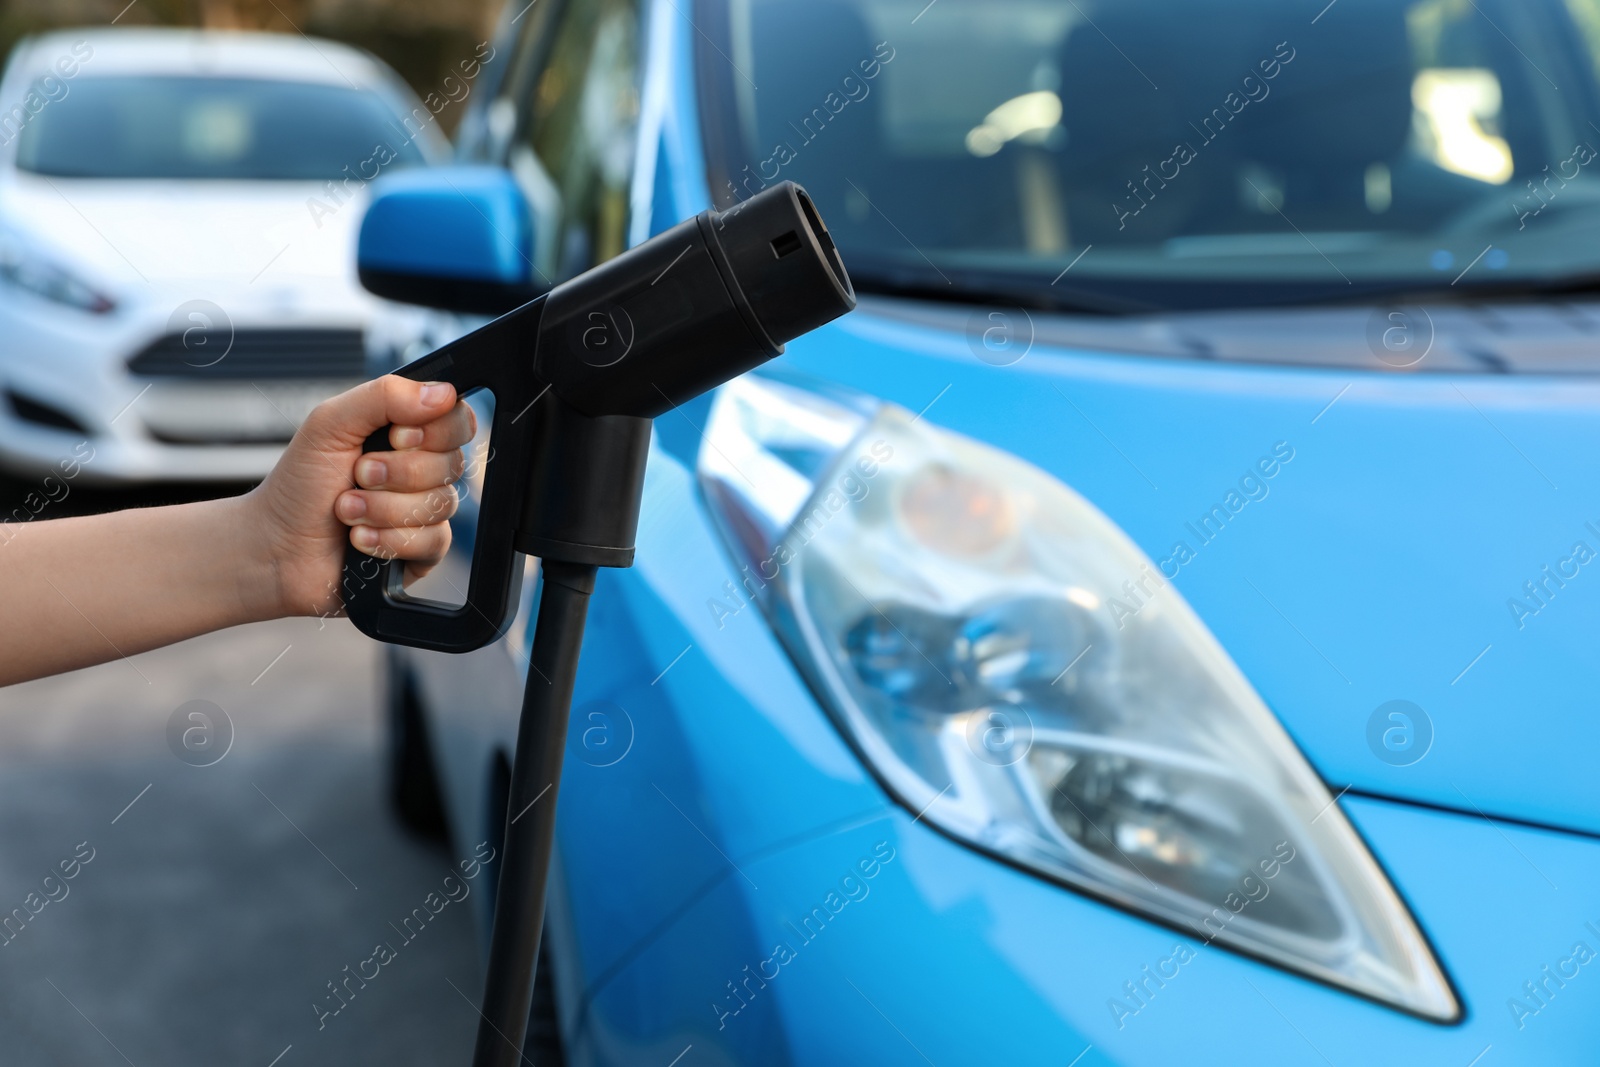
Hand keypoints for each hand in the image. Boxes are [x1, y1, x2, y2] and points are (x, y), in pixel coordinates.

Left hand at [242, 376, 476, 617]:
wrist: (275, 548)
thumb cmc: (299, 485)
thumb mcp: (330, 424)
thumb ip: (384, 396)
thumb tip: (442, 393)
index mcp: (406, 433)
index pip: (457, 419)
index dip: (433, 429)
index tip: (394, 437)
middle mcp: (421, 470)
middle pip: (453, 463)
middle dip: (398, 472)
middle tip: (358, 474)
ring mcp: (424, 511)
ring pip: (442, 504)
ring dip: (384, 509)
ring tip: (346, 510)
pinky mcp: (422, 551)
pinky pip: (433, 541)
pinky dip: (389, 540)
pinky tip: (360, 539)